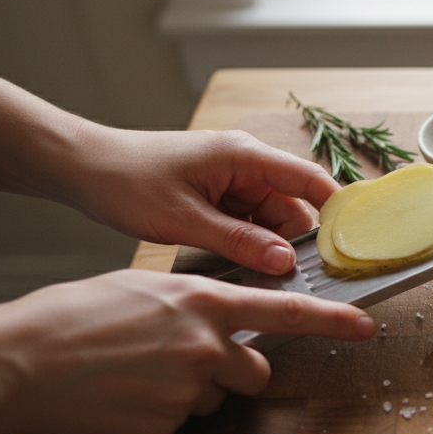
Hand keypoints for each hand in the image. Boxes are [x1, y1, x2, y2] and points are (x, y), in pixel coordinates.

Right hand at [0, 270, 375, 433]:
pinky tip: (126, 393)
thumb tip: (227, 315)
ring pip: (217, 396)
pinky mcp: (166, 423)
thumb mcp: (148, 287)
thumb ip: (199, 301)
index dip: (333, 320)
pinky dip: (161, 409)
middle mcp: (205, 344)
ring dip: (194, 389)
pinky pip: (183, 418)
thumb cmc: (76, 315)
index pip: (286, 311)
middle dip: (233, 368)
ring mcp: (188, 388)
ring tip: (142, 371)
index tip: (367, 326)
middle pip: (256, 369)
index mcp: (203, 301)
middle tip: (182, 357)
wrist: (21, 360)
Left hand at [67, 127, 339, 274]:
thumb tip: (284, 263)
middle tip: (293, 278)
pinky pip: (249, 221)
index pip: (310, 180)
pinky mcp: (219, 193)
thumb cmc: (126, 181)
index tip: (350, 243)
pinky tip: (239, 262)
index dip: (336, 210)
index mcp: (245, 155)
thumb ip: (239, 242)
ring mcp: (232, 177)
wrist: (82, 168)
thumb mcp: (185, 220)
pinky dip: (249, 242)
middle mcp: (246, 162)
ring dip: (268, 245)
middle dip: (294, 241)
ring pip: (271, 218)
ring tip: (257, 272)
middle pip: (293, 206)